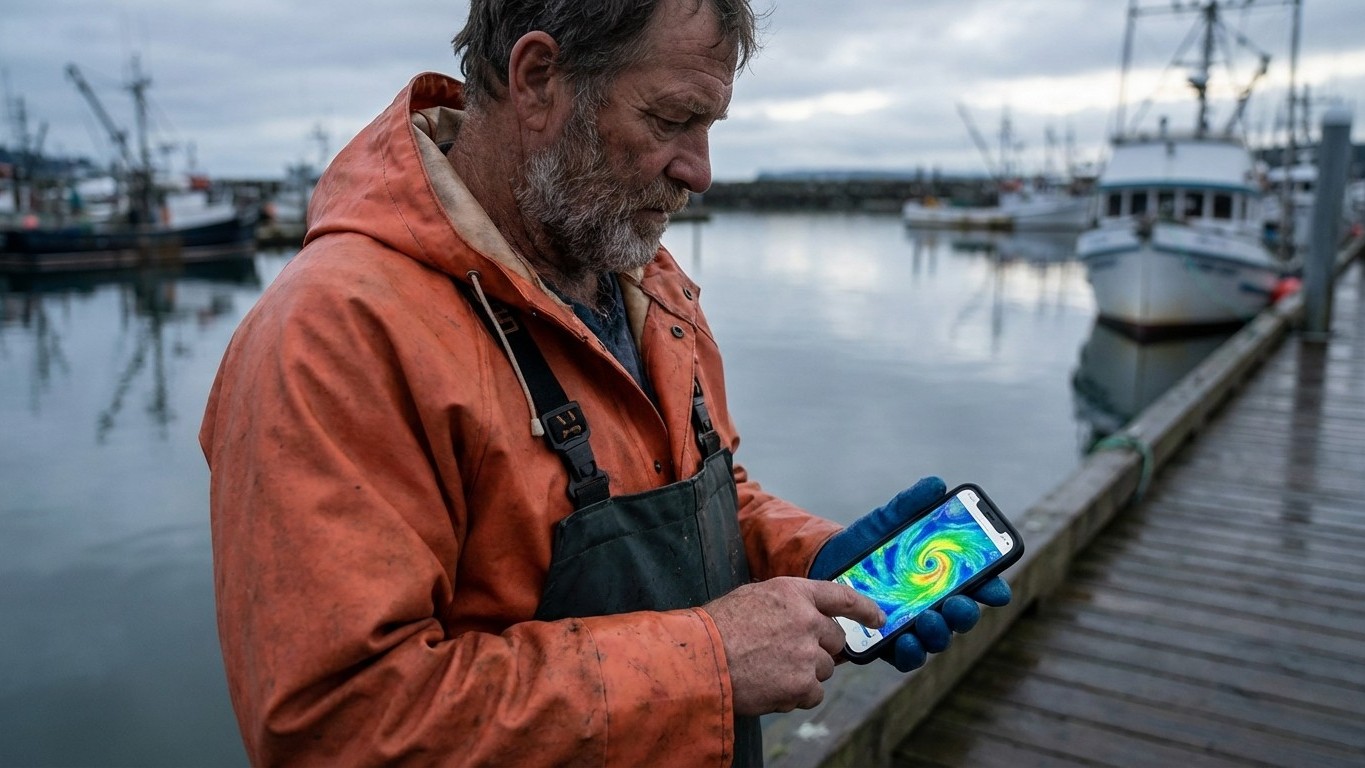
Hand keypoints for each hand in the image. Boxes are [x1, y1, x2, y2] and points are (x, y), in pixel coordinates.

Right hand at [704, 577, 883, 715]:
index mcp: (794, 593)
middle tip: (788, 656)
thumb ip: (785, 605)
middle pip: (835, 641)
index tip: (879, 619)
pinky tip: (770, 688)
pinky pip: (813, 694)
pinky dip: (796, 695)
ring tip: (769, 672)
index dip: (864, 608)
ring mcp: (807, 654)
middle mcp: (807, 620)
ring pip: (823, 669)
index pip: (841, 596)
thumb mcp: (752, 598)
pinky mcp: (802, 684)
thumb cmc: (716, 628)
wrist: (700, 659)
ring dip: (804, 674)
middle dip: (818, 650)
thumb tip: (803, 619)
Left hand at [807, 476, 1012, 671]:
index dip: (991, 589)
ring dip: (938, 633)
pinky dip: (908, 651)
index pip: (977, 585)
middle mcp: (933, 604)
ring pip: (936, 639)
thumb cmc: (868, 544)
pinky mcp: (887, 643)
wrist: (828, 564)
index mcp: (942, 576)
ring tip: (928, 621)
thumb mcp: (887, 521)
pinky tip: (904, 640)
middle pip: (960, 616)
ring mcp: (912, 626)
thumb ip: (910, 505)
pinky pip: (904, 655)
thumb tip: (936, 485)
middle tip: (958, 603)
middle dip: (964, 613)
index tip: (996, 590)